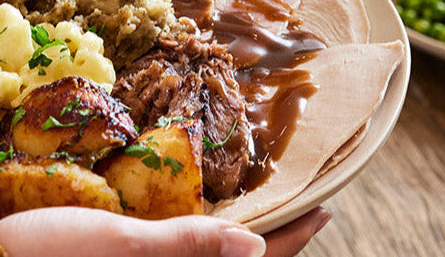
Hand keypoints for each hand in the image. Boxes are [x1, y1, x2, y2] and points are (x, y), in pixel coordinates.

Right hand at [0, 206, 330, 256]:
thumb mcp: (118, 246)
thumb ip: (188, 247)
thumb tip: (257, 249)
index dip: (294, 237)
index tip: (326, 204)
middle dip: (270, 237)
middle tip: (296, 194)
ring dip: (234, 231)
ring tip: (257, 195)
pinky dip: (195, 234)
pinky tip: (196, 207)